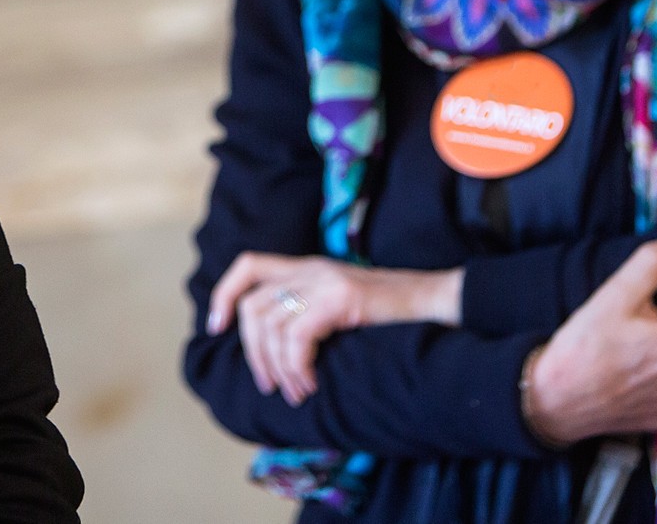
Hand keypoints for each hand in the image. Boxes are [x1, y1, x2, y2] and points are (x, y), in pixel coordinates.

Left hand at [206, 252, 463, 405]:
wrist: (440, 303)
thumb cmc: (395, 317)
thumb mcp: (344, 311)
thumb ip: (311, 317)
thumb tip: (276, 354)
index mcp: (308, 268)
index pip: (249, 265)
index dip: (224, 294)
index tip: (217, 329)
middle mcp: (312, 269)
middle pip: (253, 305)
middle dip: (253, 353)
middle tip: (270, 386)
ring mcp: (326, 281)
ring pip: (271, 325)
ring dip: (279, 368)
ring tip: (298, 391)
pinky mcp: (342, 298)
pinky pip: (297, 337)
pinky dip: (298, 367)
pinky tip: (313, 384)